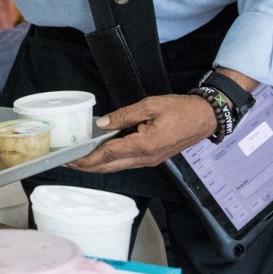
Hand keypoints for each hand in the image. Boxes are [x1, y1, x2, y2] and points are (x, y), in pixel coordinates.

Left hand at [64, 94, 215, 173]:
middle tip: (68, 162)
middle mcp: (145, 158)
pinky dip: (110, 161)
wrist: (205, 118)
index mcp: (144, 145)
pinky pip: (127, 163)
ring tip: (80, 159)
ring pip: (117, 167)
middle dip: (87, 166)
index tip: (70, 160)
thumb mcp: (149, 106)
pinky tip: (102, 155)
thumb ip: (123, 115)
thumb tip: (102, 123)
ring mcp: (150, 161)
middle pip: (109, 166)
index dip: (86, 158)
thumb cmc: (181, 110)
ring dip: (97, 165)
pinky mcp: (152, 158)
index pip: (107, 155)